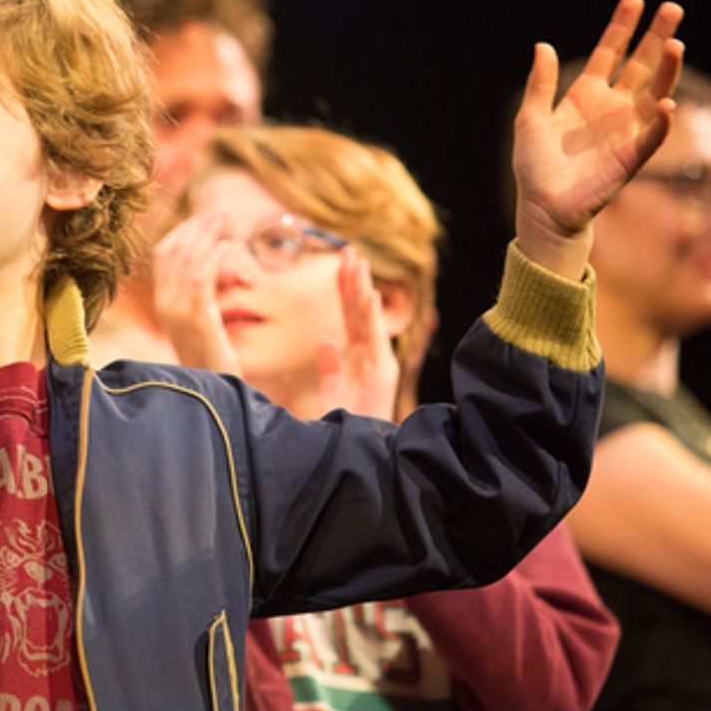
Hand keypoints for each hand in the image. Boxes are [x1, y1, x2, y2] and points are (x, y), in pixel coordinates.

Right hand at [153, 210, 240, 373]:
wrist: (214, 397)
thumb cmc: (214, 359)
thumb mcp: (202, 321)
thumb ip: (200, 294)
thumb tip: (213, 260)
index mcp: (162, 302)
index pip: (163, 253)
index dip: (183, 230)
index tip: (205, 218)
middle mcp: (164, 304)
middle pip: (173, 250)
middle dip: (196, 226)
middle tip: (219, 212)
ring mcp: (177, 312)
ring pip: (187, 259)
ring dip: (207, 235)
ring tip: (226, 221)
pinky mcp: (197, 320)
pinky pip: (201, 278)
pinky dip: (213, 257)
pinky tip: (229, 247)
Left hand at [316, 247, 399, 419]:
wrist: (359, 458)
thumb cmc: (346, 429)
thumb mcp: (333, 393)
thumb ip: (331, 367)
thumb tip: (327, 342)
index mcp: (360, 360)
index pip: (352, 318)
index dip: (346, 292)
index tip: (340, 266)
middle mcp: (372, 359)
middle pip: (361, 313)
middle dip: (354, 282)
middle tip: (347, 251)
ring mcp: (379, 366)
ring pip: (369, 321)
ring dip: (362, 290)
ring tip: (356, 263)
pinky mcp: (382, 375)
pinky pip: (376, 340)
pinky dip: (372, 317)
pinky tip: (368, 294)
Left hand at [512, 0, 683, 278]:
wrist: (542, 207)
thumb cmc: (534, 165)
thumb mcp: (530, 118)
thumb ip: (540, 84)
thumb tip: (542, 45)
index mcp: (585, 95)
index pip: (608, 54)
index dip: (621, 28)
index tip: (634, 1)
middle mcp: (610, 107)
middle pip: (639, 65)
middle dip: (655, 38)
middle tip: (672, 8)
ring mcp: (624, 130)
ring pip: (653, 93)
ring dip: (666, 70)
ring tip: (675, 44)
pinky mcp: (630, 157)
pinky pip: (651, 137)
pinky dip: (660, 123)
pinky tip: (668, 103)